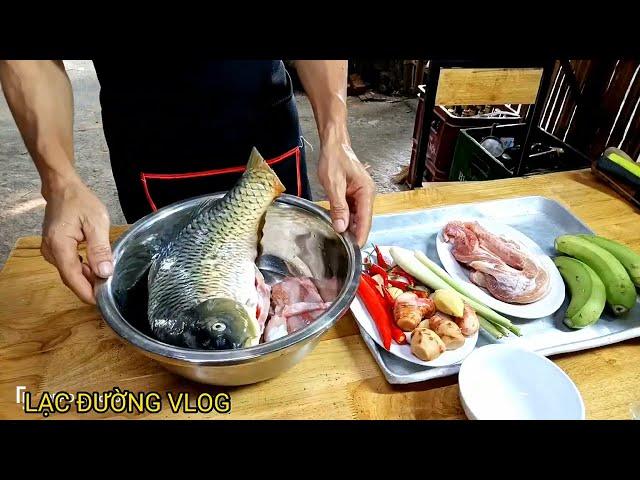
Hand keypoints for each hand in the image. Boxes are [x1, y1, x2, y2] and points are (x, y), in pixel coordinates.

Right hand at [40, 176, 112, 303]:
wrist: (63, 188)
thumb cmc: (80, 202)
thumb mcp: (96, 223)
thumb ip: (100, 249)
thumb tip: (105, 273)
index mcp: (59, 246)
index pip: (72, 278)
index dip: (87, 293)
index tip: (102, 302)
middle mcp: (51, 251)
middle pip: (71, 278)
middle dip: (90, 286)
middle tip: (111, 291)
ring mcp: (51, 251)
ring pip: (70, 272)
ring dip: (87, 278)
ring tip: (107, 279)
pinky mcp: (54, 249)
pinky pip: (69, 265)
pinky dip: (82, 269)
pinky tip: (96, 268)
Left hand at [318, 140, 374, 246]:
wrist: (334, 145)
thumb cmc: (335, 159)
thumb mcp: (333, 184)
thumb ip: (338, 206)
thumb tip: (341, 226)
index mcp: (367, 191)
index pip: (366, 219)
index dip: (360, 236)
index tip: (355, 249)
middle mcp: (367, 195)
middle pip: (363, 221)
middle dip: (354, 234)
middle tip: (344, 249)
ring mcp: (361, 195)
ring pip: (357, 218)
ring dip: (349, 227)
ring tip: (340, 240)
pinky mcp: (354, 195)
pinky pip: (352, 211)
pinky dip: (345, 219)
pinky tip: (338, 226)